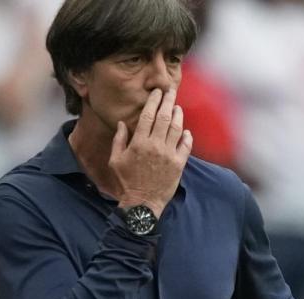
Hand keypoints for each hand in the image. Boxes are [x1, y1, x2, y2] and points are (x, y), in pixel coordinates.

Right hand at [109, 87, 192, 218]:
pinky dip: (187, 136)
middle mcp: (155, 146)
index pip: (148, 115)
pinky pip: (186, 146)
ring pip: (177, 129)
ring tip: (177, 107)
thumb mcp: (115, 160)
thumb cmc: (126, 182)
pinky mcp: (179, 165)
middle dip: (168, 101)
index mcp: (139, 143)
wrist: (142, 203)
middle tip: (171, 91)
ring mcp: (169, 155)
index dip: (154, 101)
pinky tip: (186, 131)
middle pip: (164, 117)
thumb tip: (122, 124)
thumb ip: (119, 140)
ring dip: (178, 115)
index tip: (157, 92)